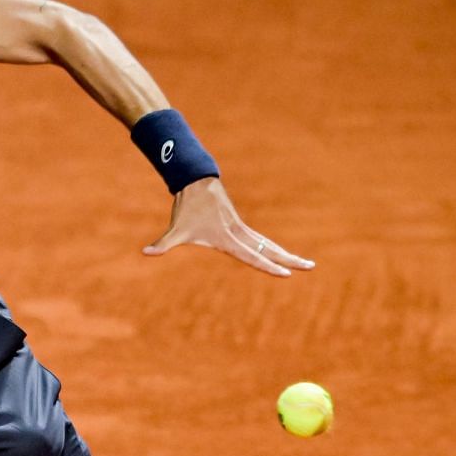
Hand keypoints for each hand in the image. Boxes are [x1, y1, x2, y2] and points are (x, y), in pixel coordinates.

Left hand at [142, 178, 313, 277]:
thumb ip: (163, 244)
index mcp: (227, 238)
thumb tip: (145, 252)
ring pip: (268, 244)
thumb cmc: (186, 208)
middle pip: (269, 250)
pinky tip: (281, 254)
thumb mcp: (175, 229)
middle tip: (310, 267)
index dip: (267, 266)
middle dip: (289, 260)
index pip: (251, 257)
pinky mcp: (239, 223)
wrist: (196, 181)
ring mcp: (241, 228)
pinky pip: (260, 239)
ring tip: (305, 264)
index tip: (286, 274)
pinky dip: (273, 248)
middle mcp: (238, 233)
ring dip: (286, 253)